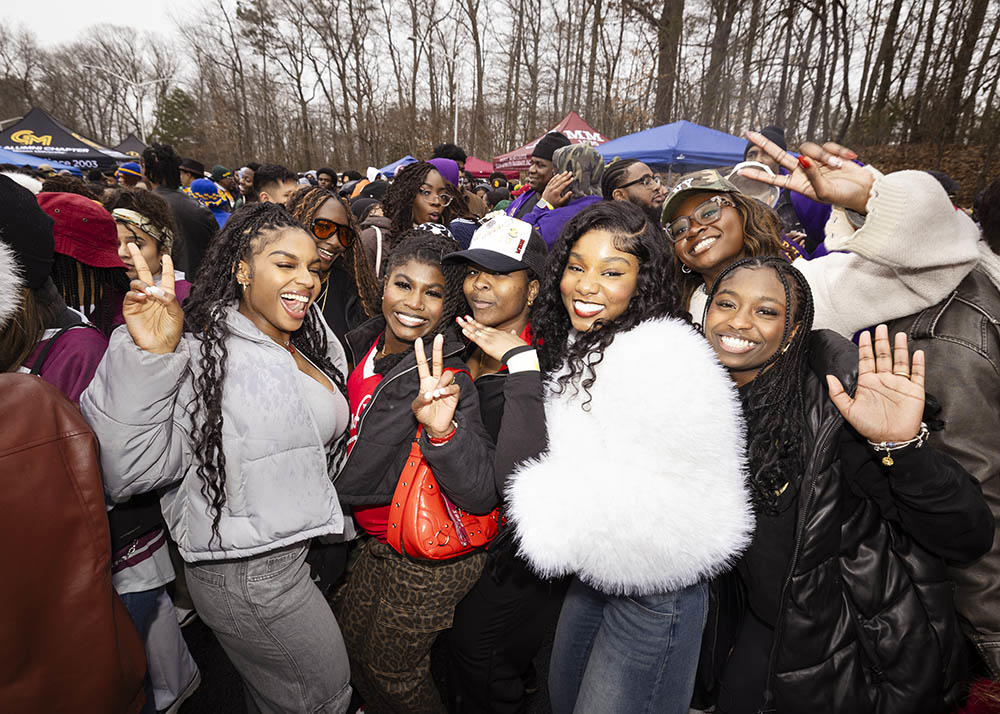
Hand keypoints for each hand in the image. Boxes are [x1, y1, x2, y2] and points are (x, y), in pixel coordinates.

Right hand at [122, 243, 182, 353]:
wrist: (158, 347)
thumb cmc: (171, 332)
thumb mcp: (177, 314)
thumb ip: (169, 299)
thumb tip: (155, 289)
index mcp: (166, 295)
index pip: (166, 276)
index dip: (167, 266)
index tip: (166, 255)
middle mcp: (152, 295)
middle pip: (144, 272)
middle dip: (138, 258)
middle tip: (131, 245)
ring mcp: (140, 300)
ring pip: (137, 282)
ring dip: (142, 283)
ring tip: (147, 293)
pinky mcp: (130, 308)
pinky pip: (130, 294)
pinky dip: (136, 293)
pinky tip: (142, 298)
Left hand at [411, 334, 460, 437]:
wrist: (435, 426)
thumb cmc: (424, 414)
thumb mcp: (416, 407)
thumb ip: (420, 399)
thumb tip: (430, 394)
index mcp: (425, 381)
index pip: (422, 364)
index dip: (420, 353)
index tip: (418, 341)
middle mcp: (436, 381)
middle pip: (438, 362)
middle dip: (438, 349)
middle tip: (439, 337)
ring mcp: (446, 386)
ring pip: (448, 374)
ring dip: (442, 382)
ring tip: (436, 393)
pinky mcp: (454, 394)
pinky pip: (454, 387)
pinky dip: (448, 390)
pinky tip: (442, 395)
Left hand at [457, 315, 529, 361]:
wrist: (520, 353)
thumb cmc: (520, 348)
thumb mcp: (517, 339)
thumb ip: (513, 335)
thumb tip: (513, 332)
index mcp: (500, 333)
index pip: (486, 328)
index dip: (478, 324)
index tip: (472, 320)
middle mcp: (493, 334)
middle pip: (479, 327)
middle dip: (470, 322)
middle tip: (463, 317)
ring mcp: (489, 338)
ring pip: (476, 331)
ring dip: (467, 326)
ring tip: (460, 321)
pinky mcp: (487, 344)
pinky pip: (476, 338)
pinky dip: (469, 334)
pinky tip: (464, 330)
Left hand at [542, 171, 573, 207]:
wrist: (544, 206)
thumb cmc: (553, 204)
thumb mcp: (560, 202)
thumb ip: (566, 197)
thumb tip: (570, 192)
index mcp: (556, 192)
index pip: (564, 184)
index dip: (568, 181)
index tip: (572, 178)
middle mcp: (552, 188)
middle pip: (560, 180)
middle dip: (566, 176)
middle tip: (570, 173)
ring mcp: (549, 187)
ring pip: (556, 179)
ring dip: (561, 175)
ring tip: (565, 172)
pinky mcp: (547, 186)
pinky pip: (551, 180)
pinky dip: (555, 177)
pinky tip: (558, 174)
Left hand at [738, 131, 874, 213]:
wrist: (865, 190)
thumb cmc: (844, 197)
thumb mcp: (825, 192)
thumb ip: (812, 176)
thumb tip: (802, 159)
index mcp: (798, 185)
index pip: (774, 179)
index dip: (758, 175)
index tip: (742, 171)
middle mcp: (803, 171)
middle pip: (780, 154)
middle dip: (765, 143)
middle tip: (749, 132)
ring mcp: (815, 161)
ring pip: (809, 148)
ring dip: (825, 156)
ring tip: (838, 167)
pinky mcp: (828, 152)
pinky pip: (827, 145)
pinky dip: (838, 152)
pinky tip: (848, 160)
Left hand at [826, 325, 924, 442]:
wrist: (891, 440)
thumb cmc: (870, 427)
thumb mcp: (848, 410)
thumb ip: (837, 394)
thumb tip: (829, 376)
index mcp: (868, 383)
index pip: (866, 359)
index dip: (865, 346)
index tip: (864, 333)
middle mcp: (884, 380)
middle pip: (883, 356)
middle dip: (881, 341)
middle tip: (880, 327)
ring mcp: (899, 384)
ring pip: (900, 361)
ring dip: (899, 348)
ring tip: (899, 335)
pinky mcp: (914, 391)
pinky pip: (917, 374)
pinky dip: (918, 364)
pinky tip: (917, 353)